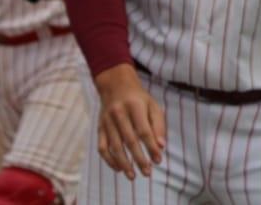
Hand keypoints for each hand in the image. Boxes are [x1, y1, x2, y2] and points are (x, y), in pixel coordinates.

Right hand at [94, 64, 165, 179]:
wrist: (116, 85)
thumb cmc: (139, 99)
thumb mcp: (153, 106)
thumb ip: (158, 125)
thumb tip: (161, 146)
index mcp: (135, 106)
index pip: (144, 130)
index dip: (151, 147)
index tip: (158, 160)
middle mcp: (119, 113)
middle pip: (129, 140)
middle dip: (139, 159)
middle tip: (147, 173)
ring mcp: (107, 121)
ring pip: (114, 146)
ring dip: (124, 163)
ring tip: (132, 176)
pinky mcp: (99, 127)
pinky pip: (102, 147)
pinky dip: (109, 160)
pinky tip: (119, 168)